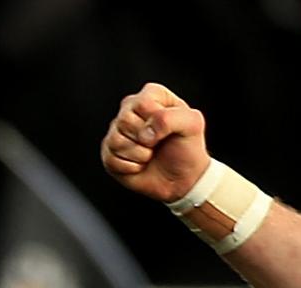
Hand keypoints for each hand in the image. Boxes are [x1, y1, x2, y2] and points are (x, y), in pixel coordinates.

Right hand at [100, 82, 210, 203]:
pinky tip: (139, 164)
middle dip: (145, 140)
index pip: (142, 103)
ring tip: (149, 154)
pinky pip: (111, 159)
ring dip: (138, 155)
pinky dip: (130, 167)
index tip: (167, 129)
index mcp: (152, 96)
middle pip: (124, 121)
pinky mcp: (108, 153)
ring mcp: (116, 132)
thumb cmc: (186, 147)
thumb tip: (145, 133)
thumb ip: (171, 118)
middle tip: (157, 143)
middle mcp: (130, 110)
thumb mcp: (192, 124)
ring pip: (116, 141)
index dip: (155, 120)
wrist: (179, 177)